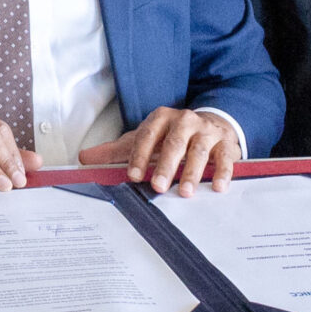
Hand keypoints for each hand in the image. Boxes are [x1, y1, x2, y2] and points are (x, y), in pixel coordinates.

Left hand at [82, 107, 240, 195]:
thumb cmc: (172, 137)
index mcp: (161, 119)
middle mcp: (184, 121)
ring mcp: (207, 131)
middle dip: (166, 165)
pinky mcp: (226, 144)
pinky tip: (218, 188)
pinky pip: (225, 158)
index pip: (147, 136)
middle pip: (174, 143)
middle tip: (159, 186)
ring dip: (192, 172)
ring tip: (186, 192)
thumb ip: (116, 151)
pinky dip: (223, 173)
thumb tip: (84, 159)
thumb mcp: (145, 140)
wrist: (211, 124)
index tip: (133, 176)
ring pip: (199, 151)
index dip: (139, 156)